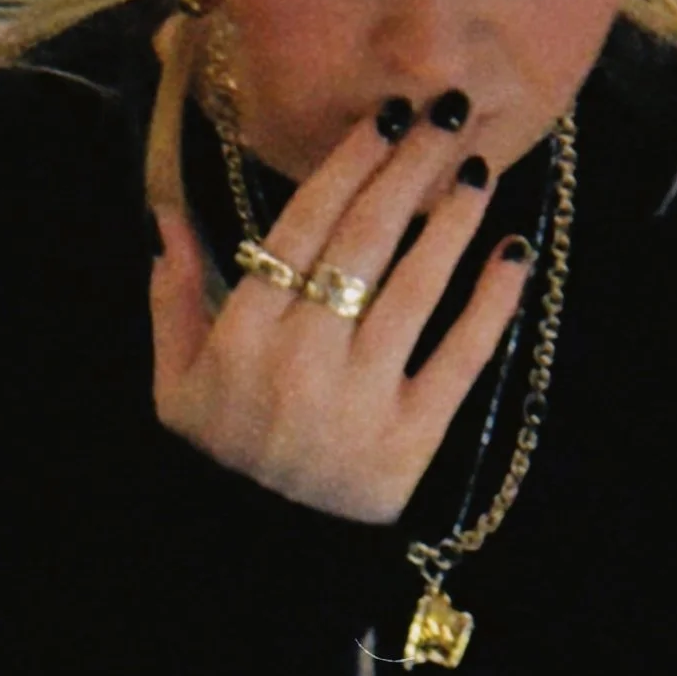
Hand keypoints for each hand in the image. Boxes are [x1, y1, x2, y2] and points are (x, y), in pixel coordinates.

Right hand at [152, 99, 533, 523]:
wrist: (258, 562)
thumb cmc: (220, 464)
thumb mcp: (177, 389)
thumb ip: (174, 301)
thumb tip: (164, 220)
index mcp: (243, 342)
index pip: (301, 230)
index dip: (348, 165)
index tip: (384, 117)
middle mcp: (301, 364)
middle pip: (363, 242)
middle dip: (408, 167)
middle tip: (445, 112)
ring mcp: (359, 402)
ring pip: (415, 288)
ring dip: (452, 218)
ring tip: (476, 167)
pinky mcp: (410, 442)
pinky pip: (460, 359)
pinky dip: (492, 304)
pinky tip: (512, 252)